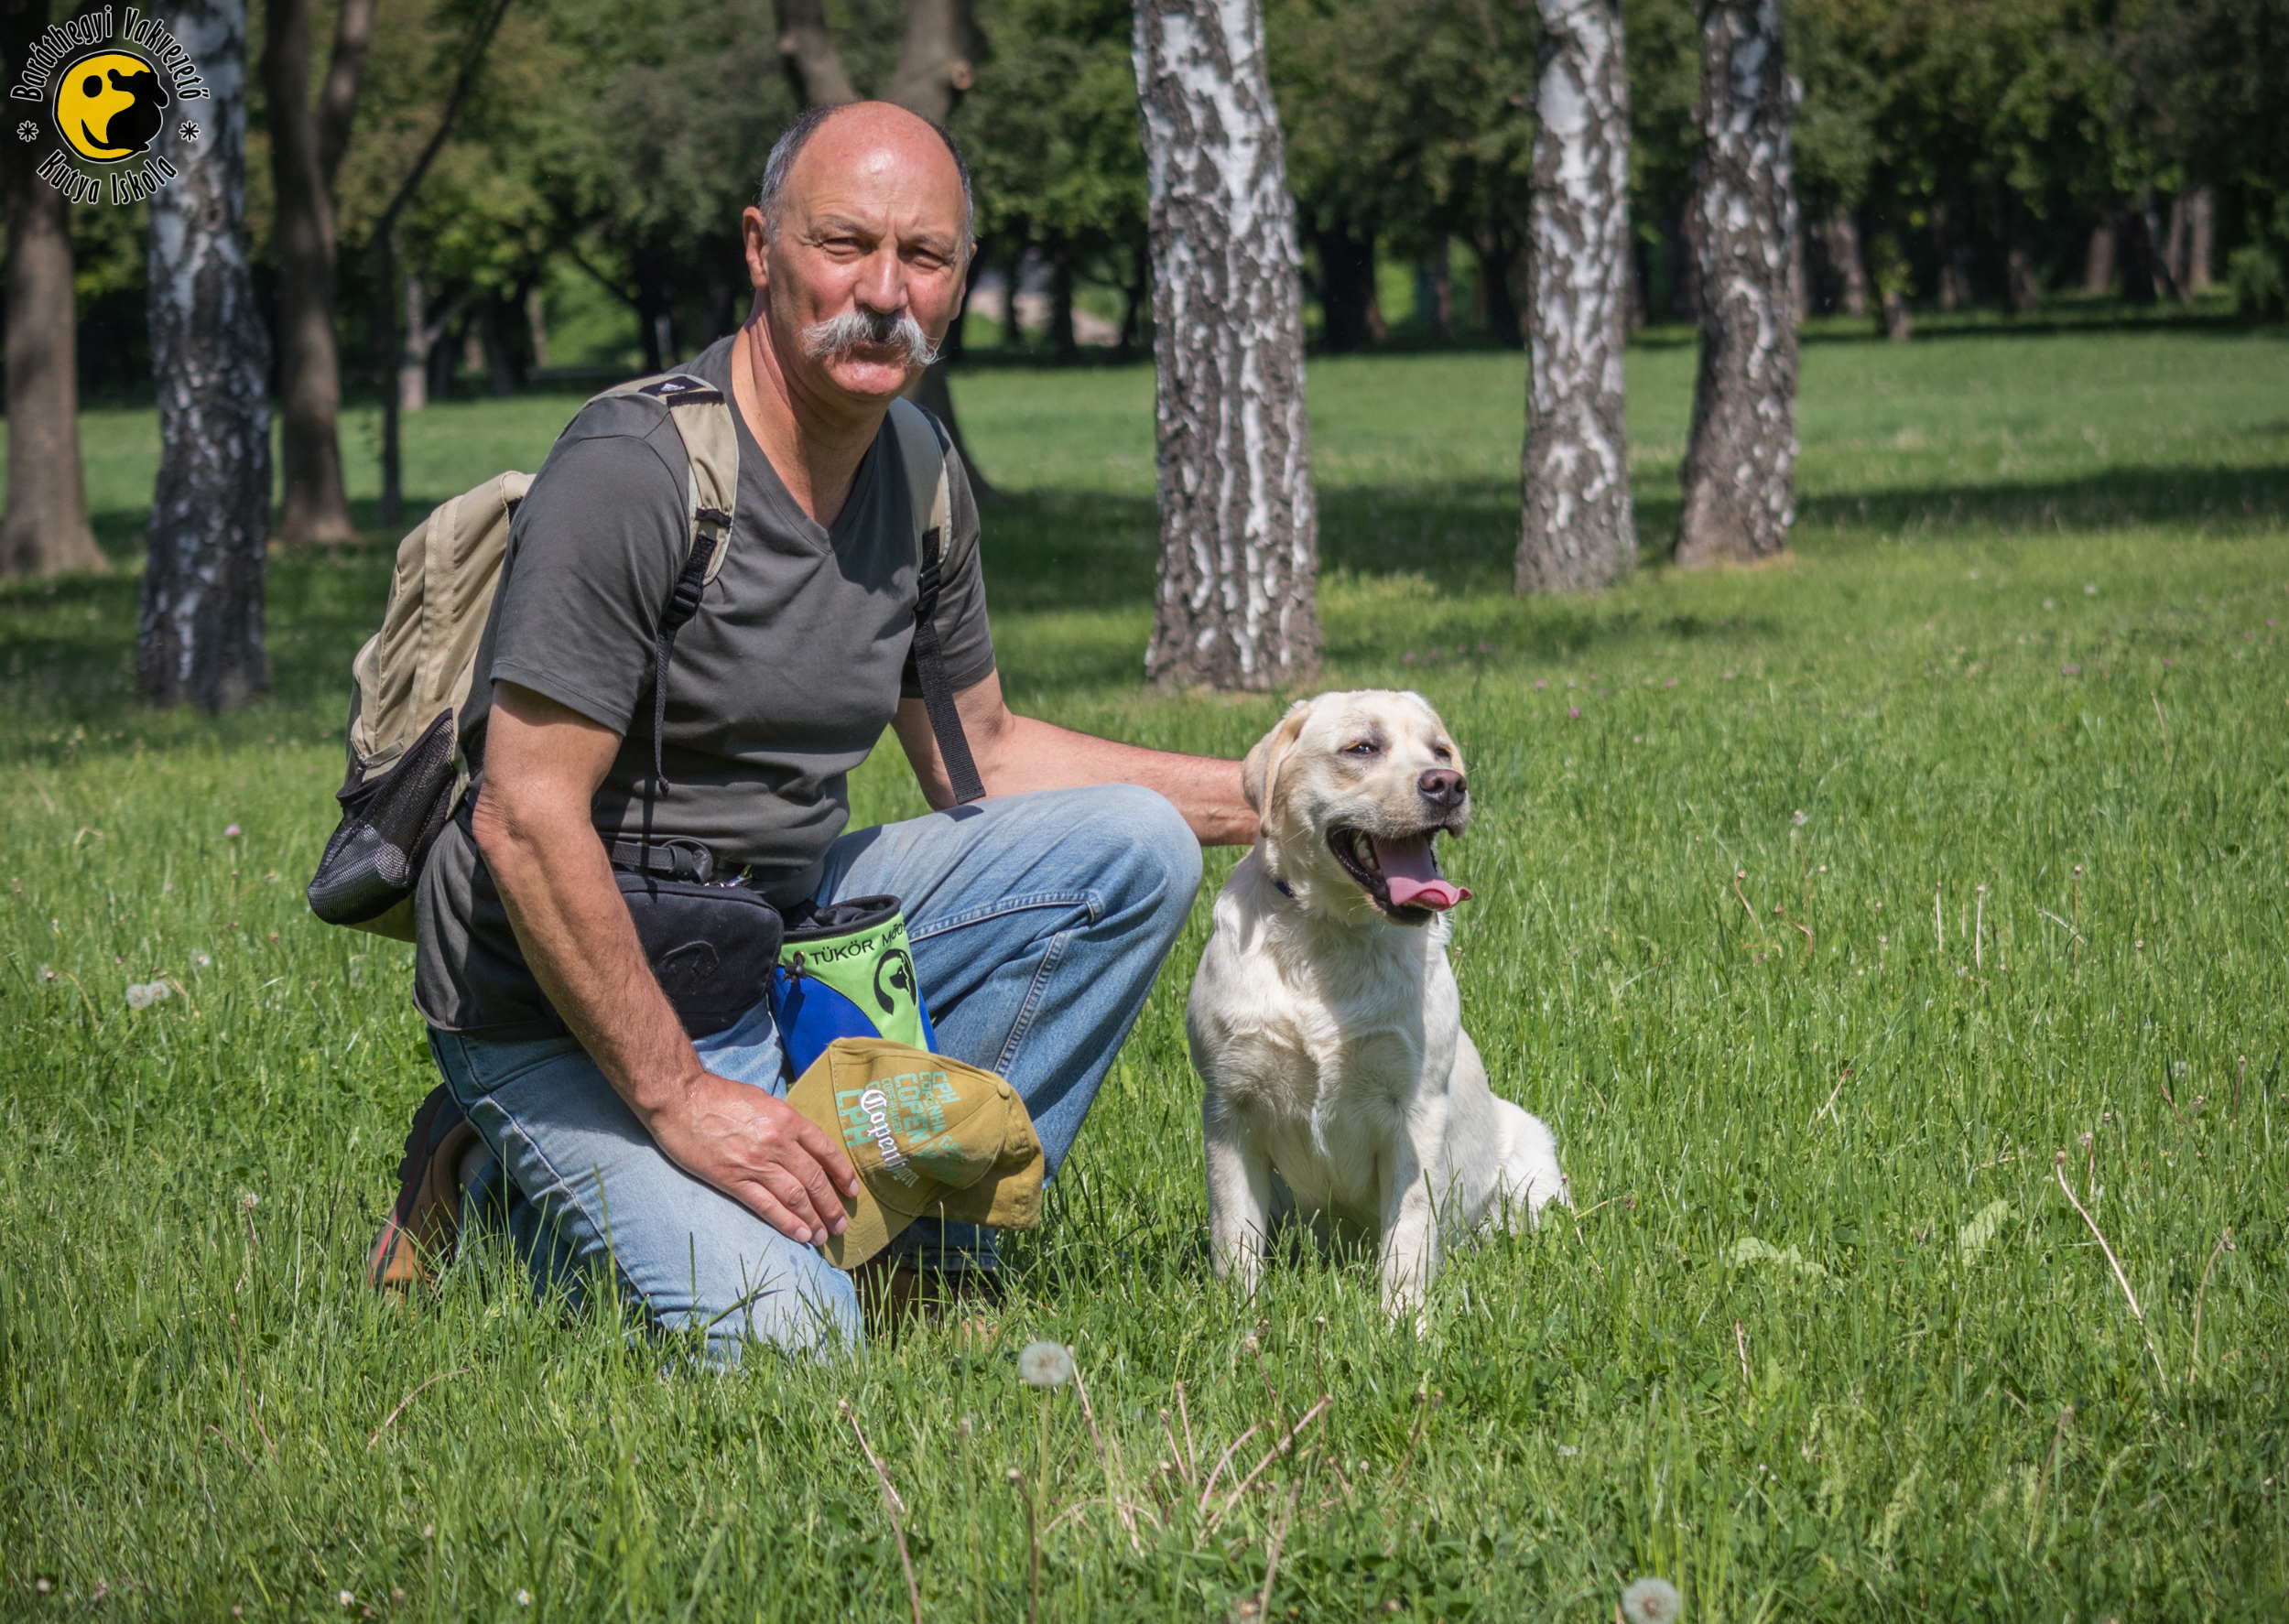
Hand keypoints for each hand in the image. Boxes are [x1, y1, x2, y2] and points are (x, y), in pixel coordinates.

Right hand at [642, 1070, 861, 1245]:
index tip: (851, 1191)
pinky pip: (766, 1206)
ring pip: (795, 1196)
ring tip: (823, 1235)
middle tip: (841, 1224)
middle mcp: (777, 1143)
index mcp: (787, 1119)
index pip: (825, 1150)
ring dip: (813, 1219)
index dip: (842, 1173)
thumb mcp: (762, 1099)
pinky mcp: (732, 1179)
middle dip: (831, 1205)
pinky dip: (786, 1223)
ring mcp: (755, 1163)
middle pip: (814, 1179)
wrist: (680, 1099)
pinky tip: (800, 1235)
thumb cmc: (719, 1095)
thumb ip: (783, 1121)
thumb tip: (800, 1141)